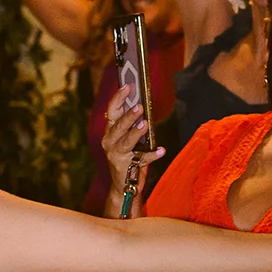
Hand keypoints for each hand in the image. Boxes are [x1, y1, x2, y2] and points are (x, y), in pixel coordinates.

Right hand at [101, 87, 163, 209]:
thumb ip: (132, 124)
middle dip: (128, 116)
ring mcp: (115, 155)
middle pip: (117, 126)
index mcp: (110, 131)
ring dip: (135, 132)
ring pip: (125, 141)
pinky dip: (151, 155)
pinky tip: (161, 150)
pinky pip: (141, 159)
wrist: (123, 186)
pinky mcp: (125, 167)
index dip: (118, 98)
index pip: (111, 111)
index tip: (128, 86)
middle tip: (139, 106)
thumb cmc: (128, 156)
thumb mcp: (127, 138)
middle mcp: (109, 141)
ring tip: (145, 124)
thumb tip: (142, 105)